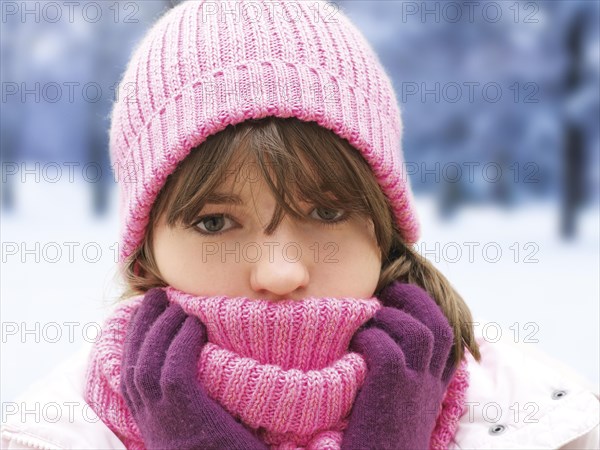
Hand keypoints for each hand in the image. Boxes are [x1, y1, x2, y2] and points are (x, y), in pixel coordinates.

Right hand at [120, 288, 268, 449]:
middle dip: (142, 325)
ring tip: (174, 303)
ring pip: (149, 361)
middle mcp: (150, 420)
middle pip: (134, 362)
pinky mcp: (187, 415)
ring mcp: (165, 419)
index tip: (145, 315)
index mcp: (150, 423)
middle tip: (154, 297)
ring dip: (161, 327)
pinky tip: (193, 325)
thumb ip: (189, 405)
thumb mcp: (195, 430)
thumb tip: (198, 373)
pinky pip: (174, 370)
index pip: (131, 374)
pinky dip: (180, 343)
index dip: (135, 341)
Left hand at [341, 282, 455, 449]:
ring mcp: (414, 387)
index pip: (448, 339)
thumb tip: (383, 347)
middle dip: (416, 300)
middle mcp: (430, 385)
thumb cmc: (379, 442)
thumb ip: (403, 381)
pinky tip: (354, 347)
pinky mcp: (391, 391)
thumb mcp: (401, 409)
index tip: (404, 303)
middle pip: (439, 326)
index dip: (429, 312)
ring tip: (369, 321)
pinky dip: (369, 338)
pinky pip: (385, 348)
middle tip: (389, 293)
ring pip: (418, 332)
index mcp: (433, 388)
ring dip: (391, 317)